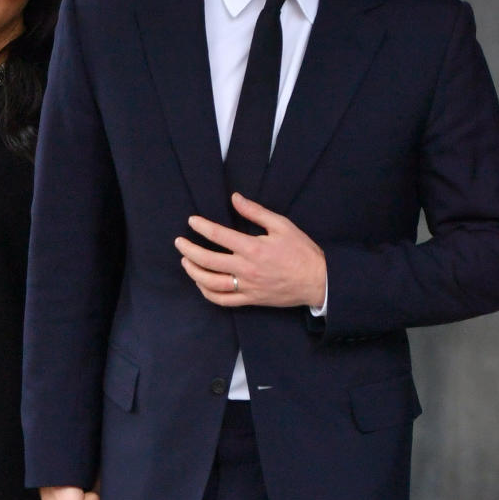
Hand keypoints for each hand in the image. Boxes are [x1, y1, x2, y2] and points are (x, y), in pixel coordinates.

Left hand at [174, 192, 326, 307]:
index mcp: (253, 248)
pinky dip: (208, 293)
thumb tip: (235, 198)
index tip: (191, 221)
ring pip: (210, 284)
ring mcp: (247, 287)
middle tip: (179, 242)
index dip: (201, 227)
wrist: (318, 281)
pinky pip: (223, 301)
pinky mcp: (251, 300)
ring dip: (194, 272)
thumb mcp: (282, 225)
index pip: (218, 235)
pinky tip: (201, 284)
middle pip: (207, 261)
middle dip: (188, 251)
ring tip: (186, 262)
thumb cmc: (302, 251)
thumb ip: (256, 212)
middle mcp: (246, 269)